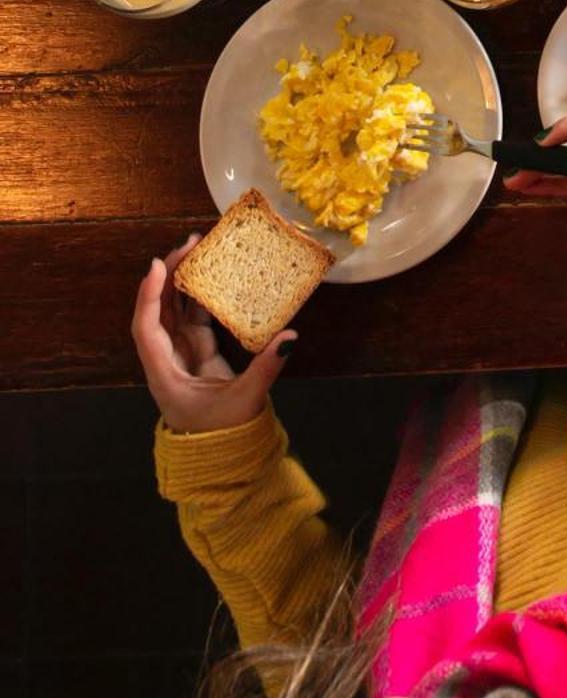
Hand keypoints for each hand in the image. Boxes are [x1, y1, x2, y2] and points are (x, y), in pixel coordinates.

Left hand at [131, 239, 294, 433]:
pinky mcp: (196, 350)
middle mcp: (165, 357)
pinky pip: (193, 315)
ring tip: (199, 248)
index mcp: (164, 373)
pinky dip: (199, 294)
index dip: (149, 296)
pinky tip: (213, 275)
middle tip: (190, 243)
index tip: (156, 266)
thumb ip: (265, 368)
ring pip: (174, 308)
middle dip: (168, 274)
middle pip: (158, 309)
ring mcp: (180, 352)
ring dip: (182, 279)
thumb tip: (288, 336)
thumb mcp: (243, 401)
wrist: (218, 454)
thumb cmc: (221, 433)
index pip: (147, 328)